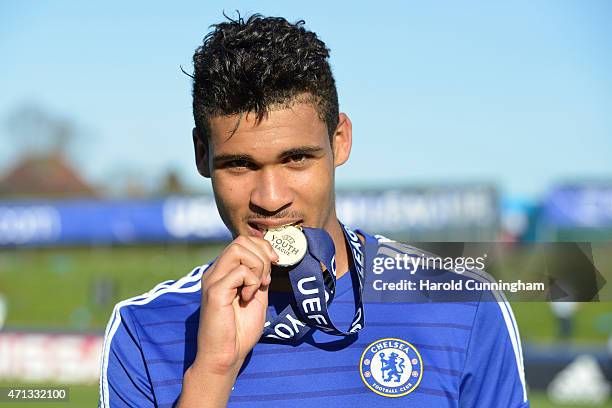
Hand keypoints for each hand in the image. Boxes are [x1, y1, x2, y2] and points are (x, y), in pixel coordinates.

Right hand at [195, 235, 277, 373]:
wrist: (226, 356)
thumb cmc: (240, 330)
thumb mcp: (257, 296)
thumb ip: (259, 276)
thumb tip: (269, 257)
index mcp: (223, 271)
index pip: (242, 241)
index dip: (263, 247)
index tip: (274, 264)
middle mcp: (214, 272)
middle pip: (240, 241)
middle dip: (262, 255)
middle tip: (266, 279)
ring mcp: (212, 280)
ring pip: (239, 249)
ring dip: (257, 266)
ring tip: (257, 287)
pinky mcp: (214, 291)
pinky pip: (240, 271)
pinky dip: (252, 282)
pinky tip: (248, 298)